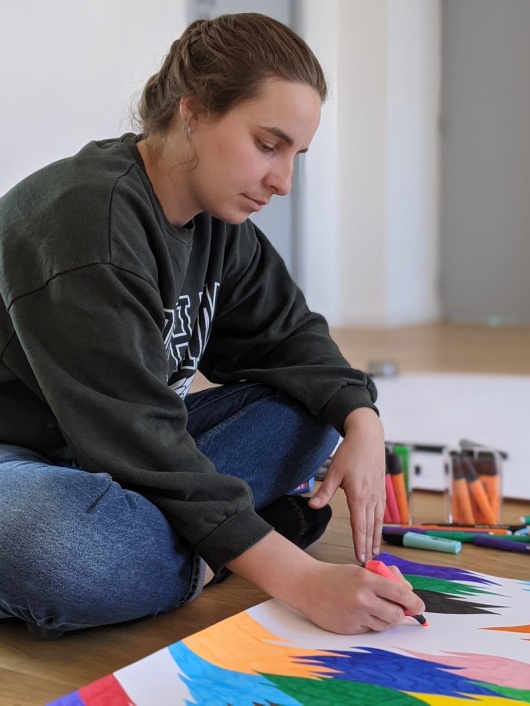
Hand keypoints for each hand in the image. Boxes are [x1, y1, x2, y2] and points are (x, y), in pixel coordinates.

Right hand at [298, 561, 424, 633]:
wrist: (308, 586)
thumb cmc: (337, 576)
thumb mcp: (362, 570)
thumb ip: (386, 579)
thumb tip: (409, 593)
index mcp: (367, 579)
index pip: (401, 593)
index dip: (414, 602)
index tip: (420, 606)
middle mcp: (363, 598)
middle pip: (397, 614)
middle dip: (400, 613)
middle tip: (398, 609)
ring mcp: (355, 615)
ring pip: (385, 624)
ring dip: (384, 618)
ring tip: (372, 608)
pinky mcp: (349, 629)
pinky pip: (370, 630)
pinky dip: (370, 624)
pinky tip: (358, 613)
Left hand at [309, 407, 385, 562]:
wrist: (368, 436)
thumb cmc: (351, 452)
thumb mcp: (334, 472)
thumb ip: (324, 491)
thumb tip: (312, 505)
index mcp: (359, 496)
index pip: (360, 527)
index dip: (360, 543)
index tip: (361, 557)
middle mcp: (371, 498)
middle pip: (371, 527)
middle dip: (369, 545)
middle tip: (369, 562)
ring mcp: (378, 493)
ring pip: (378, 521)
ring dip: (377, 537)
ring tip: (376, 551)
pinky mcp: (381, 488)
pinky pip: (381, 511)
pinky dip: (380, 524)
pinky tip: (379, 529)